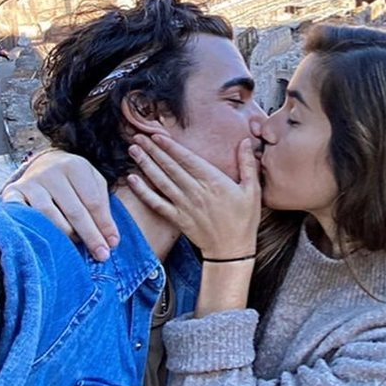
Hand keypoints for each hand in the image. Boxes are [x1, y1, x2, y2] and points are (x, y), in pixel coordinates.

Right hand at [2, 150, 117, 261]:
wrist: (43, 163)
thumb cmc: (74, 180)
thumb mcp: (93, 184)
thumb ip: (103, 209)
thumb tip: (111, 241)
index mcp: (75, 166)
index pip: (92, 201)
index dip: (103, 225)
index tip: (111, 245)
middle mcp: (51, 172)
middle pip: (73, 210)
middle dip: (90, 235)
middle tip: (101, 255)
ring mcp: (30, 182)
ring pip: (48, 215)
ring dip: (64, 234)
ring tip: (75, 246)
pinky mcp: (12, 193)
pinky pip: (21, 214)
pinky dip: (30, 226)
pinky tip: (41, 238)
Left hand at [126, 133, 259, 258]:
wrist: (232, 251)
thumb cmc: (244, 220)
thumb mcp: (253, 190)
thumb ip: (247, 164)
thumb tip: (245, 141)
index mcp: (213, 181)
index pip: (187, 159)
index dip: (170, 146)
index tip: (157, 135)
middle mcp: (195, 191)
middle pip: (170, 166)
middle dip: (153, 150)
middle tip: (138, 136)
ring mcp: (184, 205)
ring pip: (160, 181)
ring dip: (146, 164)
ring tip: (133, 151)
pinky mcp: (177, 218)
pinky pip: (156, 203)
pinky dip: (143, 191)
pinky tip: (132, 180)